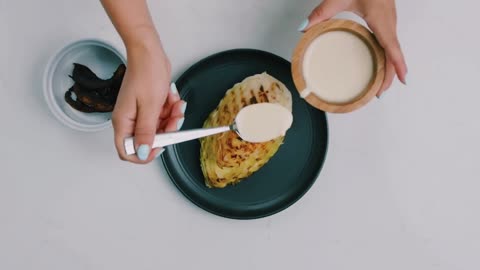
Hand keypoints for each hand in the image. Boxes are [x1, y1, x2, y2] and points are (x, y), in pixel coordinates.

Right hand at [112, 40, 185, 163]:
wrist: (150, 54)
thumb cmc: (146, 74)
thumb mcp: (149, 107)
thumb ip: (146, 132)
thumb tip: (142, 153)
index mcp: (123, 122)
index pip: (127, 151)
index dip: (143, 154)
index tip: (159, 146)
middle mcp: (129, 120)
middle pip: (148, 140)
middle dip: (165, 132)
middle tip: (174, 120)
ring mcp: (140, 113)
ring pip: (159, 128)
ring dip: (171, 119)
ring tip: (176, 105)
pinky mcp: (149, 107)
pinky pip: (162, 117)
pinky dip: (171, 110)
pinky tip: (173, 99)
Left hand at [299, 0, 406, 96]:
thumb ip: (321, 13)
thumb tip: (304, 28)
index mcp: (380, 19)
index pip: (391, 47)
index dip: (397, 66)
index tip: (401, 82)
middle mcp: (389, 22)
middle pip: (394, 53)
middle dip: (391, 74)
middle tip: (380, 93)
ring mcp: (390, 20)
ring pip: (393, 48)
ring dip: (390, 66)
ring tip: (381, 84)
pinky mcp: (386, 18)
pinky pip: (390, 40)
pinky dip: (388, 55)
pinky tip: (381, 62)